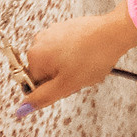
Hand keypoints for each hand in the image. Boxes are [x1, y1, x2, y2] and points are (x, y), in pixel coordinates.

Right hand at [16, 7, 136, 109]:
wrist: (113, 33)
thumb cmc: (93, 56)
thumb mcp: (66, 85)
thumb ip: (42, 98)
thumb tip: (22, 108)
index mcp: (34, 56)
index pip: (34, 85)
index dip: (53, 90)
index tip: (67, 84)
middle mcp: (39, 41)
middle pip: (46, 72)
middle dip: (62, 78)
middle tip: (78, 76)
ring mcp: (52, 32)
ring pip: (57, 61)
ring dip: (70, 68)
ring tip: (85, 65)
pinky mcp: (65, 27)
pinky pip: (66, 49)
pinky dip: (76, 55)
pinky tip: (88, 56)